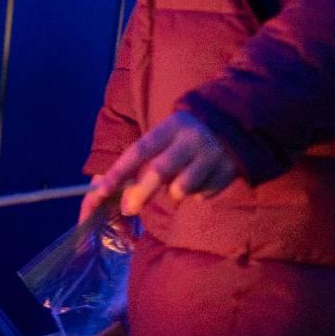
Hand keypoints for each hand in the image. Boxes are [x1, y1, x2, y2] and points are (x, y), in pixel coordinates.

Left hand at [81, 111, 240, 221]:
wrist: (233, 126)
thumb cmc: (183, 138)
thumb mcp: (163, 140)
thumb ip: (141, 163)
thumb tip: (114, 192)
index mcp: (170, 126)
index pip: (138, 151)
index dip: (118, 172)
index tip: (101, 191)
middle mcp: (192, 138)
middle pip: (159, 171)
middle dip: (140, 193)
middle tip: (128, 209)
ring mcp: (213, 154)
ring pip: (182, 188)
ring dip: (174, 192)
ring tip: (179, 181)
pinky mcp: (230, 170)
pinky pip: (203, 195)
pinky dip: (197, 194)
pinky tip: (202, 179)